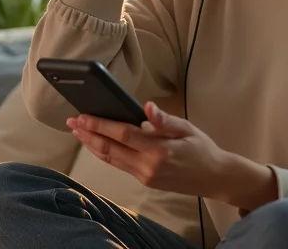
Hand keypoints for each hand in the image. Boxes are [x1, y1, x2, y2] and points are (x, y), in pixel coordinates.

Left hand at [67, 101, 228, 198]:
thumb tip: (148, 107)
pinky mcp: (144, 180)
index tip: (83, 116)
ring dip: (92, 145)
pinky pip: (119, 166)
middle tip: (72, 123)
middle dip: (88, 135)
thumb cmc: (202, 149)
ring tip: (78, 132)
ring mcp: (145, 176)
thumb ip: (165, 120)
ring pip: (111, 160)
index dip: (100, 125)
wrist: (214, 177)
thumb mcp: (187, 129)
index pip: (122, 135)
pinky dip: (104, 154)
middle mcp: (148, 166)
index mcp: (159, 150)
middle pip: (110, 149)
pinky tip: (96, 144)